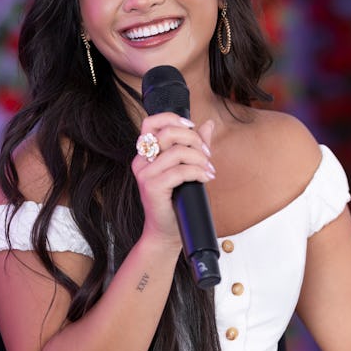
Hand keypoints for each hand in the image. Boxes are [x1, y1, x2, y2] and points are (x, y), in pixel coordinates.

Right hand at [131, 113, 214, 248]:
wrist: (167, 232)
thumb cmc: (177, 200)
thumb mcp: (187, 167)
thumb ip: (195, 145)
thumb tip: (209, 124)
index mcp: (146, 153)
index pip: (151, 122)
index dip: (173, 118)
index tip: (192, 127)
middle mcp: (141, 161)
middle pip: (167, 132)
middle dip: (193, 139)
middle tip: (207, 153)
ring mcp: (144, 174)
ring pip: (177, 152)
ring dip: (200, 159)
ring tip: (208, 170)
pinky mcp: (151, 188)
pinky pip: (179, 171)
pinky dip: (197, 172)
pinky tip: (205, 178)